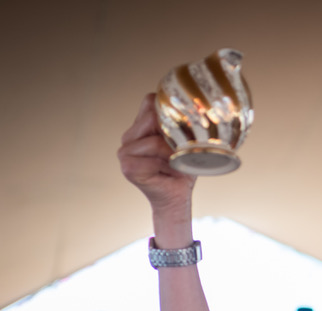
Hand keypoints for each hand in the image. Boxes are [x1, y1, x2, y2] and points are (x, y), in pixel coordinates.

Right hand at [117, 93, 196, 218]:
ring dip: (171, 154)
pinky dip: (166, 165)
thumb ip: (183, 123)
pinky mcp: (127, 166)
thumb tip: (196, 108)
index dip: (169, 112)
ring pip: (154, 140)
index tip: (183, 131)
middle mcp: (129, 136)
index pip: (151, 101)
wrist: (177, 197)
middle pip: (152, 117)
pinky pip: (152, 157)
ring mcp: (125, 151)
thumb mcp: (185, 141)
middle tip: (182, 152)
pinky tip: (169, 172)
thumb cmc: (182, 169)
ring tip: (176, 164)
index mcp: (140, 126)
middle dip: (172, 134)